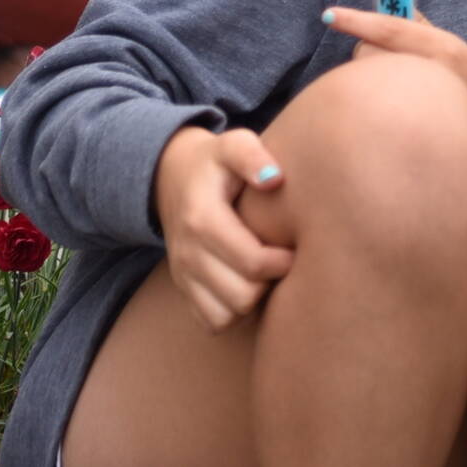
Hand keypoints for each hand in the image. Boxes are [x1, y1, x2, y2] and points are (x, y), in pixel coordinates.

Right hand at [151, 126, 292, 330]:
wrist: (171, 178)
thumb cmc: (214, 161)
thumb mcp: (232, 144)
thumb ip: (252, 156)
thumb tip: (274, 179)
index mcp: (202, 219)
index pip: (251, 262)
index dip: (282, 262)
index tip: (296, 248)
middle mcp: (187, 253)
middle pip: (242, 297)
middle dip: (271, 283)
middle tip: (285, 262)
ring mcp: (182, 275)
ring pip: (226, 317)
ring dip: (254, 301)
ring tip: (267, 275)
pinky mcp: (183, 288)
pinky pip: (211, 322)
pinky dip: (234, 313)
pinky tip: (249, 286)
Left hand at [323, 6, 466, 173]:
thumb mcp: (453, 49)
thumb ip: (423, 30)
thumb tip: (398, 4)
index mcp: (442, 47)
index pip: (392, 28)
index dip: (358, 19)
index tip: (329, 14)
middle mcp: (429, 71)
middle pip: (369, 52)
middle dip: (367, 53)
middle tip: (388, 66)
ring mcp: (416, 101)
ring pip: (365, 78)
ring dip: (370, 80)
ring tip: (395, 92)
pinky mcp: (405, 127)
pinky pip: (369, 107)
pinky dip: (371, 104)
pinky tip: (389, 112)